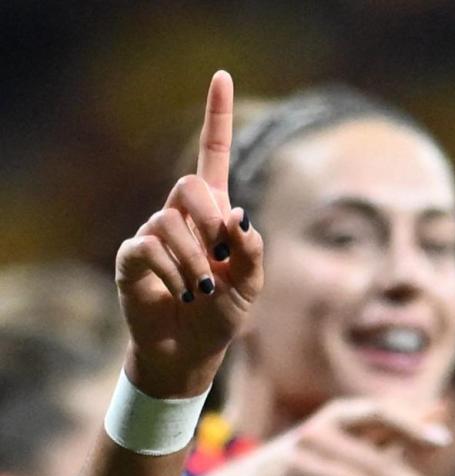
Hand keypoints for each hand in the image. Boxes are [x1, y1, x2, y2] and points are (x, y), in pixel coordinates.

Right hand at [113, 70, 261, 398]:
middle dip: (208, 222)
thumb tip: (238, 217)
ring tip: (200, 291)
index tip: (222, 76)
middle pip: (189, 185)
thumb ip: (253, 251)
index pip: (214, 154)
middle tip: (218, 261)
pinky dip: (174, 273)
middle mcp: (181, 215)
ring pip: (170, 223)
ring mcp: (153, 233)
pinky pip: (150, 248)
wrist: (190, 351)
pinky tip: (181, 293)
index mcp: (215, 214)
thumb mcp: (252, 284)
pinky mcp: (132, 256)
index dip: (217, 116)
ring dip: (195, 263)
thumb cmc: (222, 315)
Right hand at [186, 398, 450, 475]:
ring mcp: (294, 464)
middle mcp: (314, 435)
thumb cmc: (308, 463)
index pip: (378, 412)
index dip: (411, 424)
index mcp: (335, 417)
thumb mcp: (344, 440)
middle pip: (371, 459)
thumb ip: (389, 430)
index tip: (443, 442)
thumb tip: (440, 412)